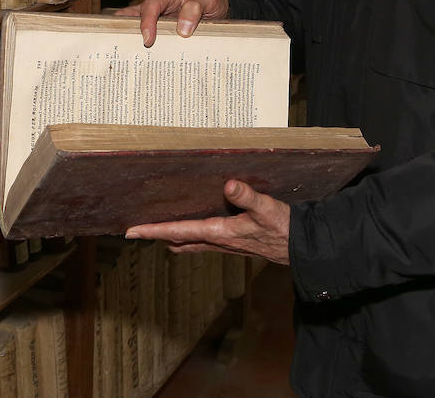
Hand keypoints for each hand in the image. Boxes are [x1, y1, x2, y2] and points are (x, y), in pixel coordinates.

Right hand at [116, 0, 229, 46]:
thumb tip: (182, 29)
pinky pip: (146, 35)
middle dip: (130, 30)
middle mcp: (159, 4)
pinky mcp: (160, 30)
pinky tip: (137, 58)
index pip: (151, 6)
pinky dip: (140, 44)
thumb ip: (196, 8)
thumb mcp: (209, 0)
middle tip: (126, 48)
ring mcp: (157, 18)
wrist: (218, 10)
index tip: (148, 40)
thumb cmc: (212, 2)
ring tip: (124, 53)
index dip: (147, 22)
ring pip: (136, 25)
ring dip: (131, 38)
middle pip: (137, 16)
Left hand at [124, 180, 290, 263]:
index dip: (154, 230)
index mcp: (220, 233)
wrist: (301, 250)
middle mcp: (218, 242)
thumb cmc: (284, 229)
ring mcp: (224, 245)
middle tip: (134, 231)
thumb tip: (228, 185)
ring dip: (170, 237)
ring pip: (188, 243)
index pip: (179, 231)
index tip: (132, 231)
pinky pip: (201, 242)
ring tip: (154, 231)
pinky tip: (188, 231)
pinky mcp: (233, 244)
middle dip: (156, 235)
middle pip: (178, 239)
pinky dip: (187, 237)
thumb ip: (248, 196)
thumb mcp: (268, 209)